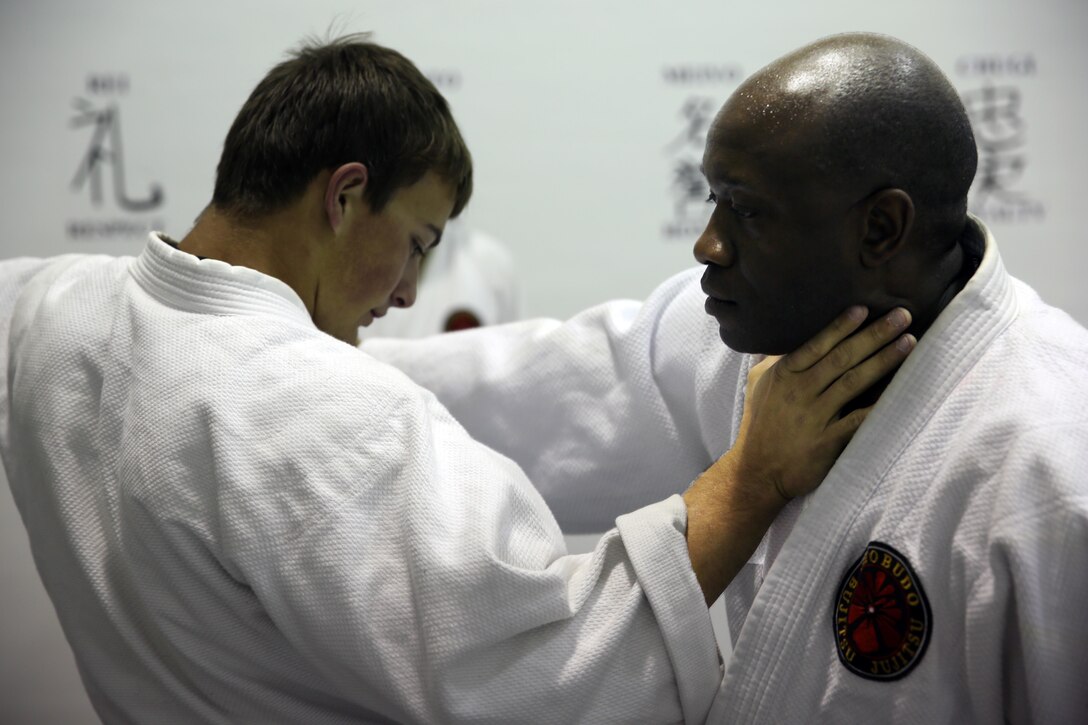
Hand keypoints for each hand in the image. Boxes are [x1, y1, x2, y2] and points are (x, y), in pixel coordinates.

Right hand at [683, 306, 913, 604]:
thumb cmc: (760, 424)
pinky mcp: (826, 443)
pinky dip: (877, 406)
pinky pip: (857, 420)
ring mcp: (813, 417)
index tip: (863, 308)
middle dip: (873, 335)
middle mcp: (799, 392)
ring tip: (908, 342)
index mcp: (784, 375)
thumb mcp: (758, 384)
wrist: (756, 471)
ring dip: (883, 360)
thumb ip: (773, 357)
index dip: (840, 326)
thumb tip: (783, 332)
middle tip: (901, 316)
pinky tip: (900, 392)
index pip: (816, 345)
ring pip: (853, 383)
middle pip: (841, 358)